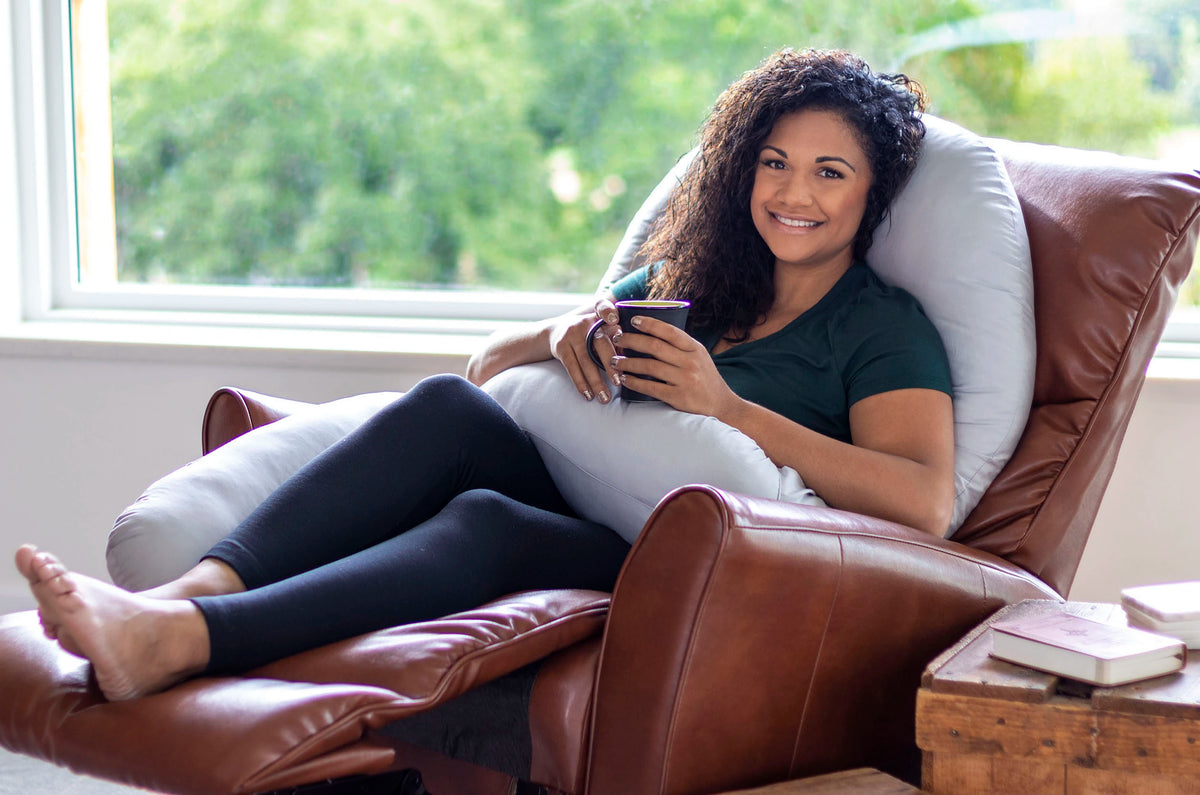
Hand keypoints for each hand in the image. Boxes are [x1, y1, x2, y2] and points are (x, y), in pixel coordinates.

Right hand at [548, 298, 620, 402]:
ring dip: (596, 382)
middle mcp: (584, 323)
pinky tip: (588, 395)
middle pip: (599, 343)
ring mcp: (571, 335)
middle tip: (618, 382)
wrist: (554, 332)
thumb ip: (616, 338)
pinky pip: (572, 368)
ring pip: (586, 361)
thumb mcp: (600, 328)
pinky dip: (581, 383)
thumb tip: (634, 359)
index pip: (602, 306)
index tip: (615, 321)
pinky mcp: (561, 347)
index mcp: (598, 315)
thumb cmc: (588, 333)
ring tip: (605, 398)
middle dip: (609, 364)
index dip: (607, 311)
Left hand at [611, 316, 742, 417]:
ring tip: (615, 361)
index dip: (650, 324)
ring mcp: (685, 380)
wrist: (722, 405)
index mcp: (695, 348)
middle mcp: (690, 362)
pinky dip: (634, 382)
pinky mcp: (679, 397)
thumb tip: (652, 332)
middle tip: (617, 339)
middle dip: (631, 341)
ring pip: (650, 366)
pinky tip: (625, 379)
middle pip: (655, 347)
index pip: (670, 331)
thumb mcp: (699, 356)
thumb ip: (680, 346)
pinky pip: (651, 388)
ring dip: (628, 363)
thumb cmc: (705, 378)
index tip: (632, 320)